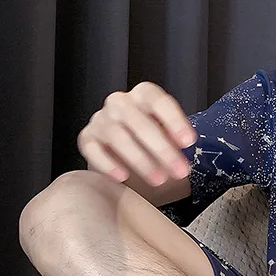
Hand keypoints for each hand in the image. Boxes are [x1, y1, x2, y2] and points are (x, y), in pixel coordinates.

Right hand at [77, 81, 197, 186]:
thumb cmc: (152, 137)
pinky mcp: (87, 138)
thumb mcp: (168, 133)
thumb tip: (184, 143)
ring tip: (159, 180)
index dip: (174, 121)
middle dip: (163, 149)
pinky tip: (123, 177)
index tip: (189, 142)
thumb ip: (176, 135)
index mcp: (144, 95)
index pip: (158, 101)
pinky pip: (93, 150)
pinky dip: (108, 164)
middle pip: (139, 122)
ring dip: (141, 161)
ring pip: (118, 137)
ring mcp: (101, 119)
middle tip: (180, 171)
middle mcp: (119, 102)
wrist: (124, 148)